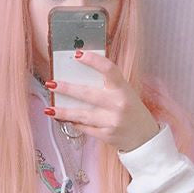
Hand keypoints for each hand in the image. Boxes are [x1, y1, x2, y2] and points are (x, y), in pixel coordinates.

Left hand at [43, 51, 159, 152]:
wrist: (144, 138)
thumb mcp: (126, 93)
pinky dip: (73, 122)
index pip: (108, 69)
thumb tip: (80, 75)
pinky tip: (64, 118)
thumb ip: (108, 85)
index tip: (77, 54)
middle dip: (67, 89)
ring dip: (63, 111)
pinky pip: (85, 127)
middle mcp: (118, 104)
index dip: (93, 60)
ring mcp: (111, 121)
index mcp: (124, 89)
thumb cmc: (132, 111)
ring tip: (49, 108)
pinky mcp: (106, 135)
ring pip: (82, 114)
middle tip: (51, 84)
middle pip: (88, 94)